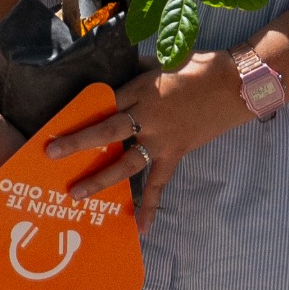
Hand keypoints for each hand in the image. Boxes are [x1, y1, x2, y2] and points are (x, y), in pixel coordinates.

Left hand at [47, 53, 247, 229]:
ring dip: (101, 179)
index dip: (81, 113)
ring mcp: (163, 139)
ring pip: (127, 162)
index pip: (104, 103)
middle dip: (78, 143)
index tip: (57, 123)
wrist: (236, 85)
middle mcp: (148, 116)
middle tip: (52, 154)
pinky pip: (160, 183)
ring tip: (77, 194)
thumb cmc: (199, 67)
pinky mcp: (176, 154)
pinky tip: (141, 227)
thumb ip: (140, 74)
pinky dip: (151, 206)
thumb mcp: (164, 62)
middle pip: (107, 132)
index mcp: (142, 90)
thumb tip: (123, 76)